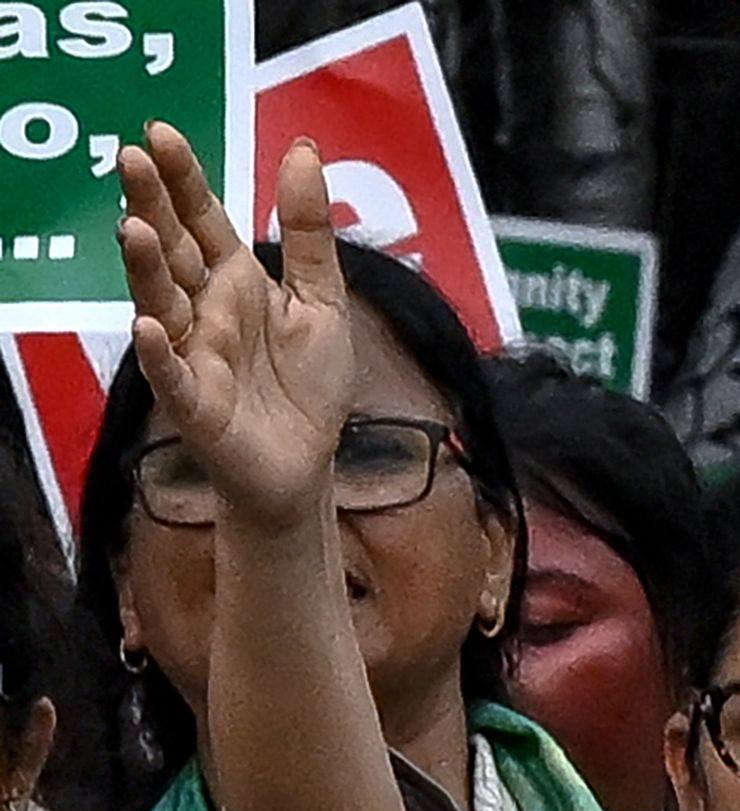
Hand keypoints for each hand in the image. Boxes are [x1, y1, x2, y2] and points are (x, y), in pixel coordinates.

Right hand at [118, 124, 352, 526]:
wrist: (309, 464)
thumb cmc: (307, 384)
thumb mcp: (322, 300)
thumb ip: (309, 231)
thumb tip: (304, 150)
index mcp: (234, 279)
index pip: (201, 218)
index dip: (182, 178)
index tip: (160, 132)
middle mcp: (204, 309)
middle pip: (172, 249)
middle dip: (152, 206)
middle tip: (132, 158)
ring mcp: (192, 353)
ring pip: (161, 302)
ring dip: (145, 267)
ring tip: (133, 228)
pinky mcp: (195, 403)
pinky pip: (171, 375)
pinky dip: (159, 352)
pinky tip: (150, 325)